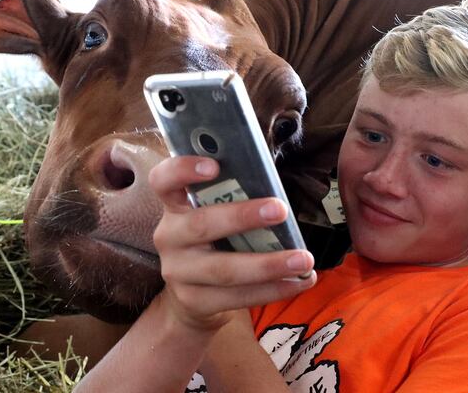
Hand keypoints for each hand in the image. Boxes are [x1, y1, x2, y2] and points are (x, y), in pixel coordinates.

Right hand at [148, 156, 316, 331]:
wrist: (192, 295)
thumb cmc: (215, 240)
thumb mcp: (215, 214)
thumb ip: (233, 198)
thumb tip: (275, 190)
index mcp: (175, 206)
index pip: (163, 180)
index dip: (183, 170)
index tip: (214, 166)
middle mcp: (169, 236)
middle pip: (201, 224)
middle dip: (242, 217)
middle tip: (281, 210)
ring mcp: (177, 272)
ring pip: (223, 269)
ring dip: (268, 264)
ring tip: (304, 259)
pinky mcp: (194, 301)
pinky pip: (236, 297)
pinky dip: (272, 290)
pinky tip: (299, 282)